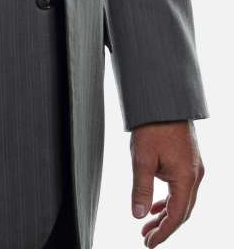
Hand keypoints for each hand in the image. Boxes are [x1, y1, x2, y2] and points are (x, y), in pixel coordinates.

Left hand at [130, 120, 204, 245]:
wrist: (164, 99)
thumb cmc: (153, 125)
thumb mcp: (142, 158)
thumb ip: (141, 189)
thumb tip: (138, 215)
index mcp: (186, 177)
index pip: (176, 216)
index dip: (163, 233)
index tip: (149, 244)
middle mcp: (195, 175)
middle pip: (182, 211)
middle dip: (164, 226)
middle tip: (145, 237)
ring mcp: (194, 167)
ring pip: (182, 200)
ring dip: (165, 213)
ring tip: (147, 224)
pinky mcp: (188, 160)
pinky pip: (181, 188)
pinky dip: (169, 199)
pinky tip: (156, 204)